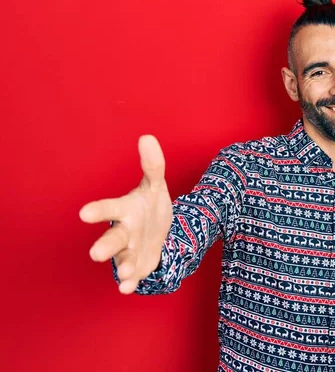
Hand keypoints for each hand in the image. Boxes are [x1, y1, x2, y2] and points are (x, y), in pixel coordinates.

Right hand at [79, 135, 172, 293]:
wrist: (160, 229)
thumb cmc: (150, 205)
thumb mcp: (155, 185)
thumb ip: (153, 165)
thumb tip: (148, 138)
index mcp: (125, 210)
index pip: (110, 208)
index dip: (99, 211)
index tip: (84, 213)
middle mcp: (124, 231)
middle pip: (113, 238)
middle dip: (105, 246)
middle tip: (95, 254)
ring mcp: (130, 250)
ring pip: (123, 259)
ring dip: (122, 265)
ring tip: (125, 272)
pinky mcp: (139, 265)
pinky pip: (133, 276)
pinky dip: (130, 282)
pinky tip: (129, 288)